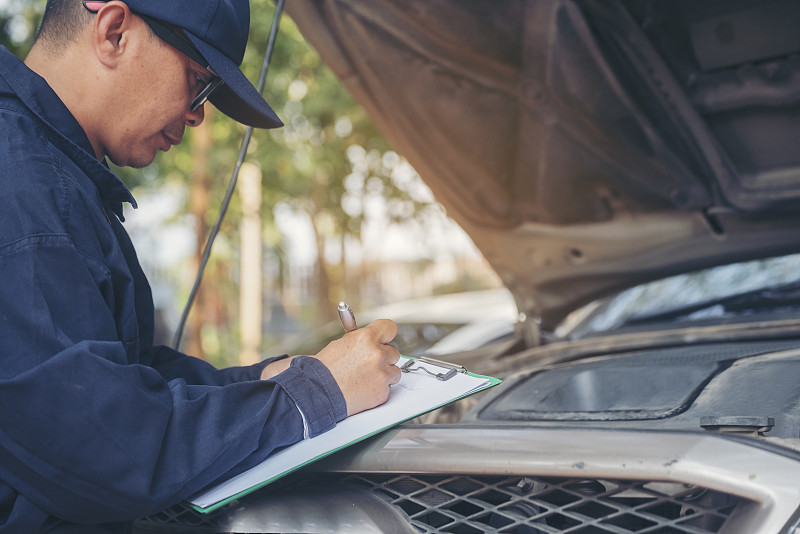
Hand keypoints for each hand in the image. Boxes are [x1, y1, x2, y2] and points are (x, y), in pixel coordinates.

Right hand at [260, 319, 400, 415]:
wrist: (317, 392)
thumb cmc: (325, 369)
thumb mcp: (341, 344)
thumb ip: (360, 339)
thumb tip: (371, 335)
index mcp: (367, 338)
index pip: (390, 328)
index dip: (386, 334)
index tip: (385, 338)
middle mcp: (377, 354)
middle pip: (393, 352)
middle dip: (383, 358)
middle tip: (368, 364)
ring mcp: (382, 374)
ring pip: (394, 371)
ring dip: (384, 374)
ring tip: (365, 378)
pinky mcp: (382, 392)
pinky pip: (388, 388)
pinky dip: (379, 389)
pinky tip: (363, 389)